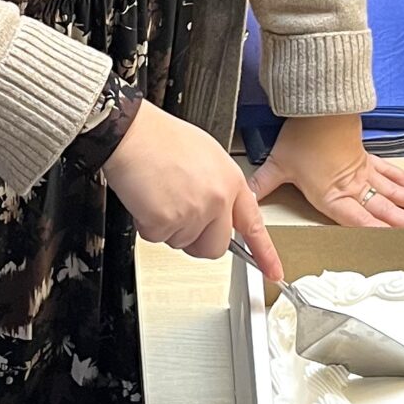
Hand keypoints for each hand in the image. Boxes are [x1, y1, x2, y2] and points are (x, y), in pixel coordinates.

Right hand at [102, 100, 283, 277]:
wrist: (131, 133)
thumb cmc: (160, 138)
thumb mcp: (206, 156)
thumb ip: (218, 188)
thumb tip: (217, 213)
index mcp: (231, 181)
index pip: (253, 225)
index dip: (264, 253)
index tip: (273, 270)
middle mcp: (217, 199)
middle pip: (215, 247)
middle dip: (196, 240)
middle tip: (179, 216)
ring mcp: (194, 212)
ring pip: (182, 243)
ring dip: (168, 227)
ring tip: (160, 194)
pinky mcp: (167, 222)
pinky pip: (157, 238)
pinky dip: (147, 224)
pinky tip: (147, 198)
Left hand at [250, 115, 403, 229]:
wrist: (319, 103)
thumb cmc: (302, 133)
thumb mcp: (277, 164)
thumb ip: (262, 185)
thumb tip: (244, 198)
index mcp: (333, 194)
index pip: (359, 221)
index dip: (378, 234)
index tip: (398, 247)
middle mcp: (353, 185)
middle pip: (386, 210)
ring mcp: (364, 171)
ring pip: (395, 192)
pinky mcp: (367, 156)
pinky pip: (392, 172)